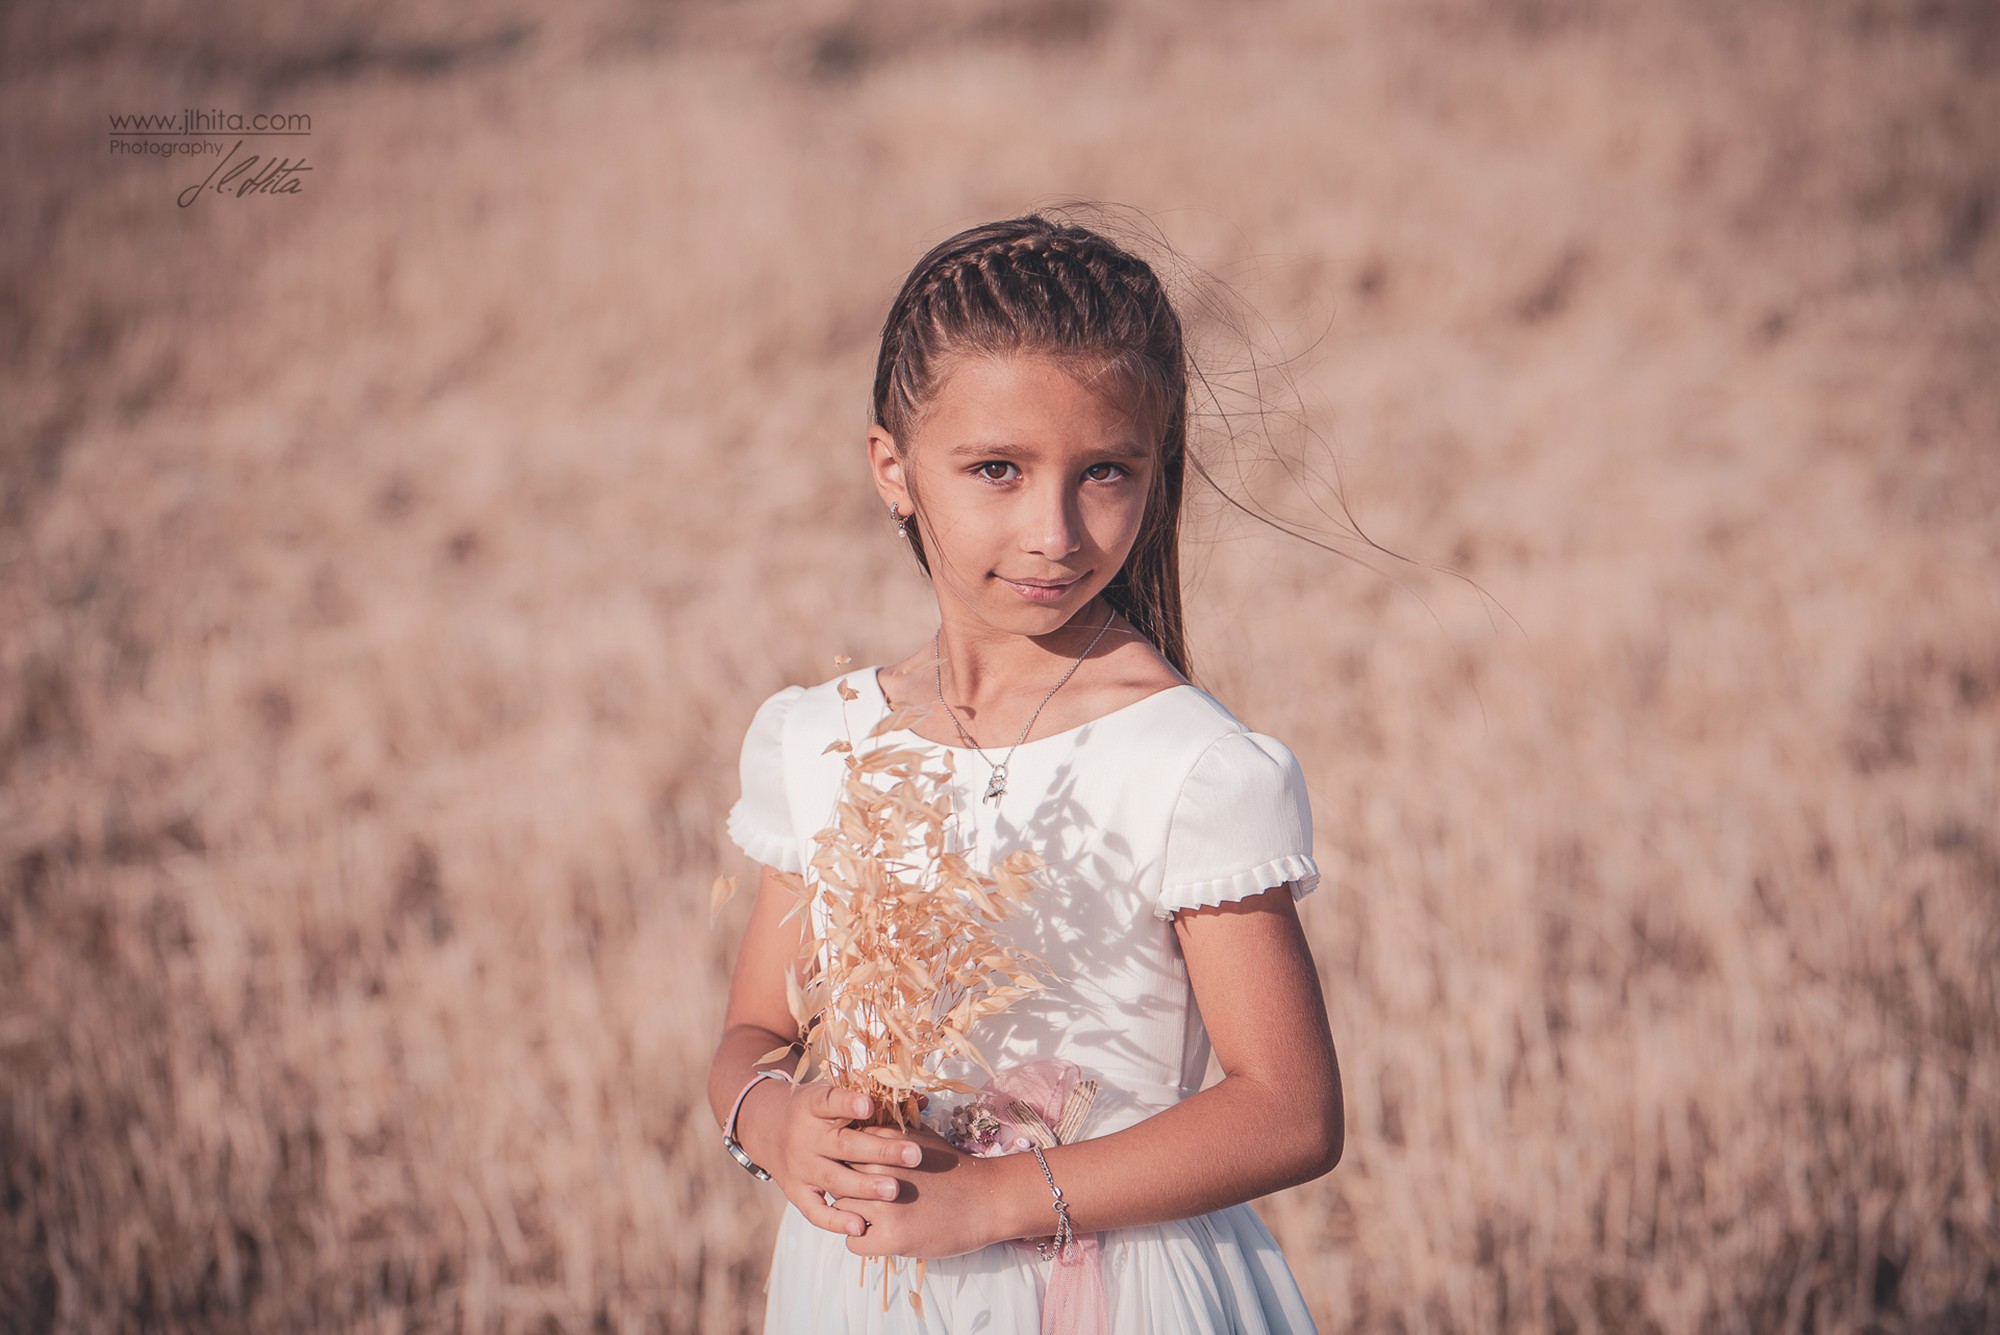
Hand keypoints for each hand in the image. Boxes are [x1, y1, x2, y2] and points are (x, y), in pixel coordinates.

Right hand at [737, 1080, 926, 1238]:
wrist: (768, 1128)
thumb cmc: (817, 1109)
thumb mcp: (831, 1093)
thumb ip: (870, 1096)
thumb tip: (922, 1100)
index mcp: (812, 1106)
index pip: (829, 1101)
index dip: (848, 1103)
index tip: (870, 1105)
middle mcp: (804, 1137)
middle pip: (843, 1144)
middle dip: (880, 1151)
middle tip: (914, 1155)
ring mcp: (799, 1166)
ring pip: (833, 1178)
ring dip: (864, 1186)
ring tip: (894, 1190)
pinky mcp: (795, 1191)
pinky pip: (815, 1210)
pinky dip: (836, 1220)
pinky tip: (861, 1226)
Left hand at [831, 1124, 1006, 1259]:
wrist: (988, 1198)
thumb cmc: (953, 1168)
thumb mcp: (919, 1138)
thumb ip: (887, 1136)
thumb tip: (859, 1133)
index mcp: (884, 1143)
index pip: (841, 1151)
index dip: (849, 1165)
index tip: (860, 1174)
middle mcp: (879, 1169)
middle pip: (837, 1180)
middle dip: (849, 1191)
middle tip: (869, 1200)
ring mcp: (884, 1205)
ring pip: (840, 1212)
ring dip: (854, 1216)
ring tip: (876, 1218)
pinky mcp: (892, 1237)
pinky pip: (853, 1242)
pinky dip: (863, 1241)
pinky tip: (882, 1235)